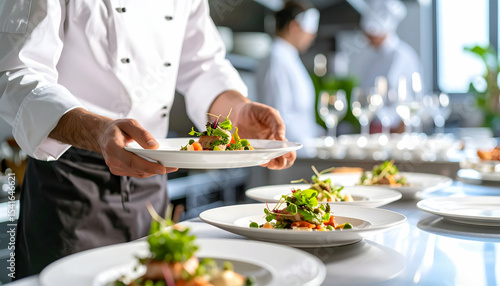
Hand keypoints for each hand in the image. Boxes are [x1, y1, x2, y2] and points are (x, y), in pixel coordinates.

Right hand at [49, 108, 177, 177]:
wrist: (104, 135)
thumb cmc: (118, 128)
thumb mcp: (130, 124)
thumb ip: (142, 134)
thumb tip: (154, 146)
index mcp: (112, 147)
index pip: (131, 161)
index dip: (148, 166)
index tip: (162, 168)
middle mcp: (112, 160)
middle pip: (137, 169)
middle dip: (156, 169)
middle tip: (173, 166)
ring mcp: (115, 167)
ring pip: (138, 173)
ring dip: (154, 171)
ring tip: (170, 166)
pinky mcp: (120, 171)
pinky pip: (137, 173)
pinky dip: (148, 170)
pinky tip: (159, 166)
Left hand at [232, 102, 295, 169]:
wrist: (238, 112)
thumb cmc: (256, 112)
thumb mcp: (269, 113)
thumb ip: (278, 124)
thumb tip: (282, 139)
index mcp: (280, 137)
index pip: (290, 150)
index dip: (289, 154)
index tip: (284, 151)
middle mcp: (271, 146)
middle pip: (282, 161)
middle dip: (280, 163)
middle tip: (274, 159)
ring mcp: (260, 150)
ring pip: (268, 163)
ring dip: (268, 164)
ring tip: (265, 161)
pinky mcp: (249, 152)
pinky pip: (254, 160)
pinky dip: (256, 161)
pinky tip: (255, 158)